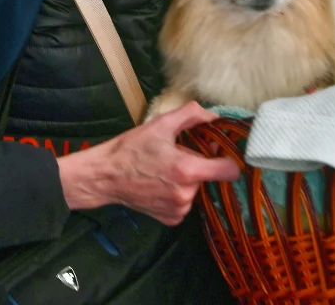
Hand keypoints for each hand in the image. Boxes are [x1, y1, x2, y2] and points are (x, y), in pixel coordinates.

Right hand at [56, 102, 239, 225]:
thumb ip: (191, 115)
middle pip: (208, 177)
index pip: (229, 170)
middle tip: (175, 157)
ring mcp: (179, 209)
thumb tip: (214, 116)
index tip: (219, 153)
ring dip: (185, 181)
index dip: (227, 159)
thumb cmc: (131, 149)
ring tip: (163, 171)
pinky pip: (184, 204)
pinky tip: (159, 185)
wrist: (105, 176)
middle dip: (196, 166)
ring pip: (195, 190)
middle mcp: (186, 194)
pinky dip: (176, 195)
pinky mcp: (171, 219)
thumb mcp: (160, 125)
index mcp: (187, 170)